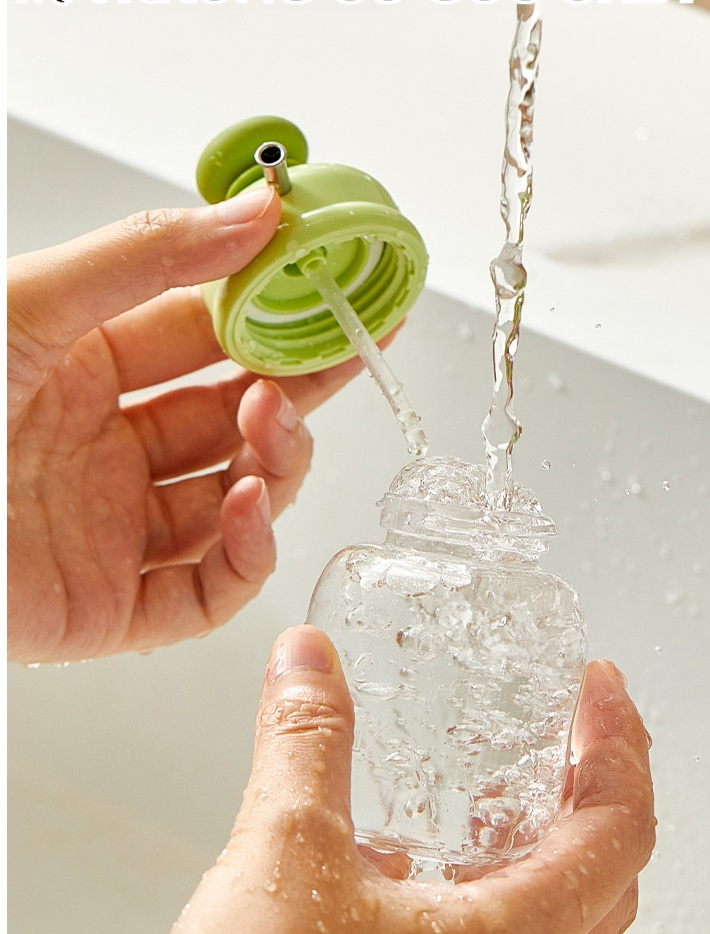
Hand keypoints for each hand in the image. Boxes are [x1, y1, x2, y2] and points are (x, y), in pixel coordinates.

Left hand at [7, 190, 366, 664]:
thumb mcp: (31, 306)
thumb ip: (148, 259)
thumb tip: (253, 214)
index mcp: (80, 372)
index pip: (202, 342)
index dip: (271, 317)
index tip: (334, 293)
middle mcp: (104, 454)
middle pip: (231, 423)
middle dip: (293, 388)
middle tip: (347, 353)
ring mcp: (113, 534)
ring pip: (234, 507)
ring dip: (273, 465)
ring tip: (272, 424)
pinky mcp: (112, 611)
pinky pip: (207, 592)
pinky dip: (244, 555)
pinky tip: (248, 507)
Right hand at [8, 629, 654, 933]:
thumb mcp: (285, 846)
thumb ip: (308, 738)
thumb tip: (309, 662)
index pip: (619, 833)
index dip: (618, 747)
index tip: (597, 688)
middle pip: (603, 884)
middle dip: (598, 794)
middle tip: (571, 731)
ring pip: (552, 928)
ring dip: (545, 850)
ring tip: (499, 790)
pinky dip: (488, 897)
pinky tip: (410, 865)